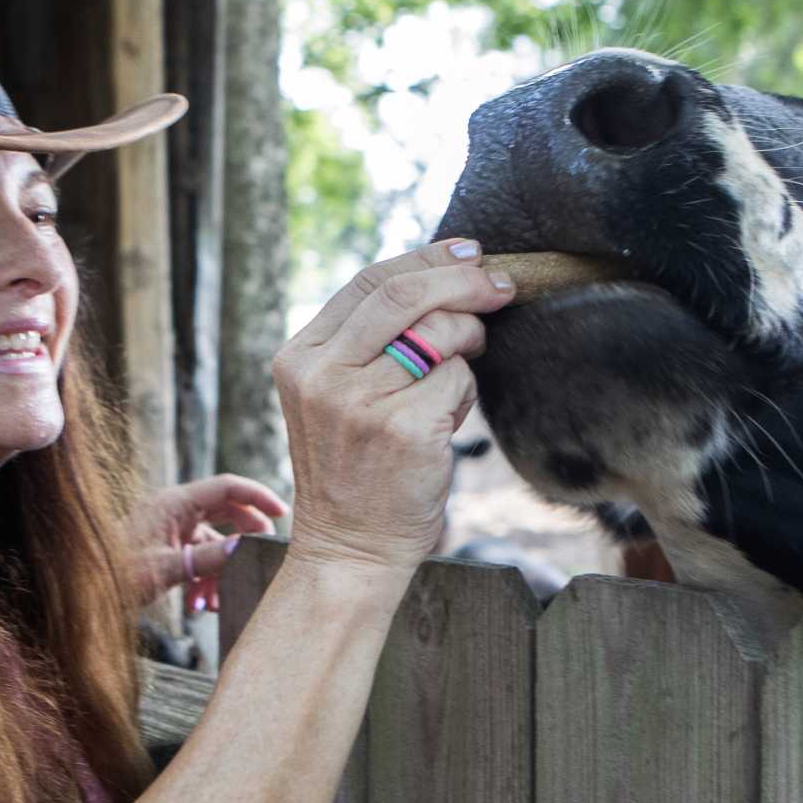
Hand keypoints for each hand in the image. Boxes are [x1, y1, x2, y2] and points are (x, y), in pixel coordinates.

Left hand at [128, 474, 289, 610]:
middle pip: (226, 511)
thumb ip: (207, 558)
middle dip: (246, 537)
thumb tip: (244, 547)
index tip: (283, 513)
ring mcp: (171, 529)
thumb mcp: (166, 569)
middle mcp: (175, 510)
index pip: (227, 487)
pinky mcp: (168, 548)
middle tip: (263, 555)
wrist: (84, 593)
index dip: (258, 496)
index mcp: (174, 503)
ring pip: (214, 540)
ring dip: (222, 569)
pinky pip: (198, 557)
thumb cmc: (115, 576)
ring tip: (216, 600)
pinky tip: (201, 605)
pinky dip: (205, 578)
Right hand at [272, 238, 515, 576]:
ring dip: (467, 346)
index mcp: (300, 358)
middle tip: (502, 285)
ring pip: (439, 335)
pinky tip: (446, 423)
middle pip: (404, 295)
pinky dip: (466, 395)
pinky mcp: (403, 430)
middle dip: (464, 281)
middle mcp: (323, 376)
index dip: (426, 259)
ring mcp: (360, 403)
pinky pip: (458, 381)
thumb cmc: (357, 470)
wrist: (351, 549)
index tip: (469, 253)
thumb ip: (366, 342)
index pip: (368, 283)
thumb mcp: (336, 397)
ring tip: (459, 376)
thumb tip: (441, 278)